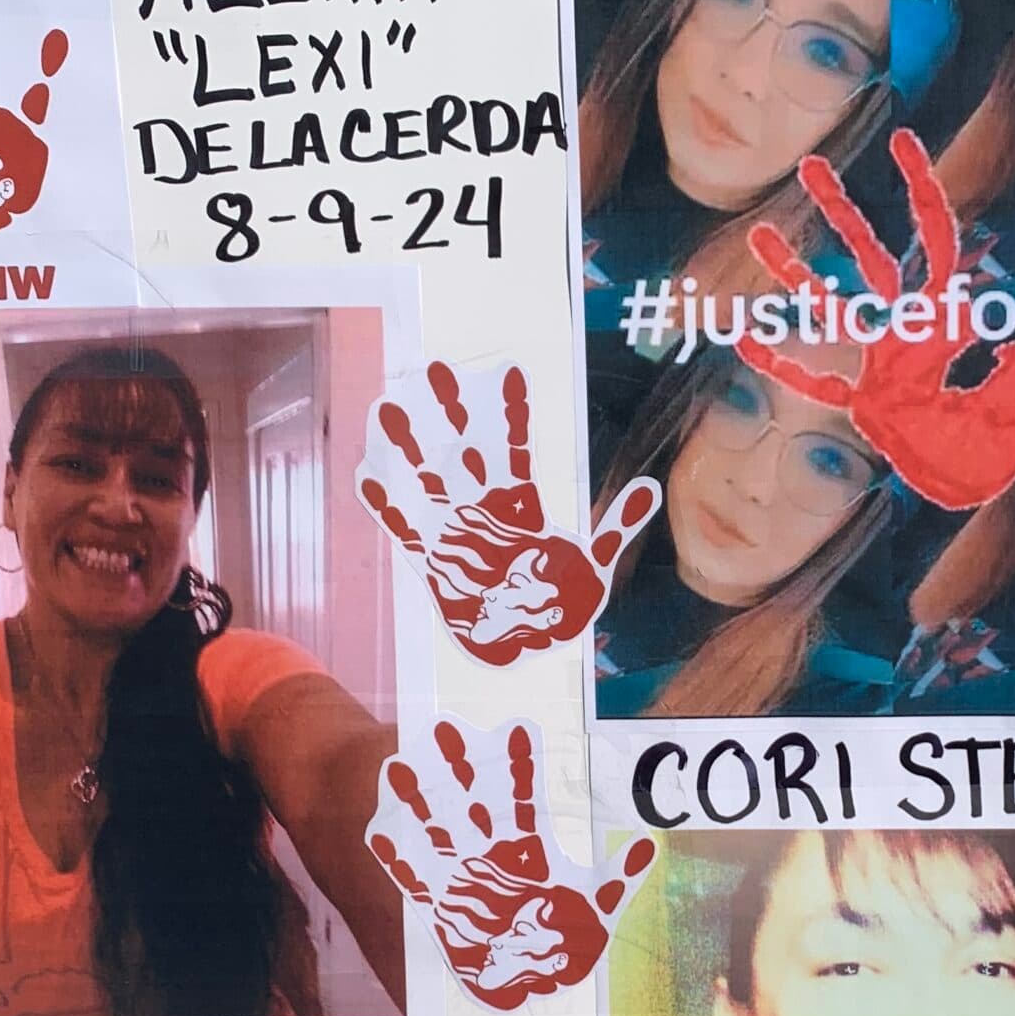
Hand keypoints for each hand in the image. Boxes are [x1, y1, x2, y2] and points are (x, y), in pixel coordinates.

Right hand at [359, 360, 659, 665]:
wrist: (524, 646)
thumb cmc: (557, 604)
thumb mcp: (593, 566)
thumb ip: (616, 526)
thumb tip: (648, 489)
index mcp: (521, 508)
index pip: (514, 451)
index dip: (510, 415)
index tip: (507, 374)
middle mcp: (483, 512)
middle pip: (464, 452)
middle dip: (451, 414)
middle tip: (437, 369)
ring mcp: (454, 533)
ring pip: (427, 480)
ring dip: (409, 448)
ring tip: (389, 409)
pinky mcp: (432, 563)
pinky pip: (404, 529)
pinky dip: (386, 505)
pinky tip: (366, 475)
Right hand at [367, 718, 657, 1009]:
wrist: (523, 982)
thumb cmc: (564, 943)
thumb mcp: (597, 908)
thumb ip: (617, 877)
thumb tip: (649, 844)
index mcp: (527, 847)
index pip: (520, 797)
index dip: (517, 766)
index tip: (515, 729)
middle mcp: (488, 854)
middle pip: (470, 801)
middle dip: (457, 767)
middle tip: (444, 727)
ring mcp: (458, 876)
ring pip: (436, 828)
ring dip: (419, 800)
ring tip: (401, 765)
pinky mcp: (435, 907)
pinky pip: (412, 878)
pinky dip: (398, 857)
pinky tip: (379, 831)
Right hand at [744, 128, 1014, 510]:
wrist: (986, 486)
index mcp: (949, 313)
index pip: (934, 235)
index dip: (920, 185)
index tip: (901, 139)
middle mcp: (907, 329)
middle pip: (870, 257)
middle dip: (841, 211)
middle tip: (809, 166)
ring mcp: (878, 366)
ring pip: (831, 308)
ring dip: (795, 273)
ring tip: (758, 235)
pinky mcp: (862, 405)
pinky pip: (817, 381)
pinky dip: (783, 362)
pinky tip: (745, 340)